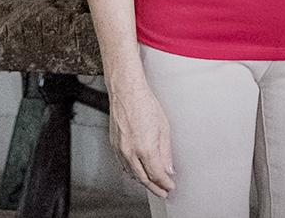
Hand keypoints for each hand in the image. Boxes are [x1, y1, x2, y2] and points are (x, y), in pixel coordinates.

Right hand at [106, 79, 175, 197]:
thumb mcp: (163, 128)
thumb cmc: (145, 104)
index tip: (170, 186)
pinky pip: (123, 165)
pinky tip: (138, 172)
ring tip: (153, 185)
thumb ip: (166, 152)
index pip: (156, 174)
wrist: (126, 92)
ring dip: (143, 182)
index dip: (165, 183)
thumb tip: (168, 168)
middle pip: (144, 178)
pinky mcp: (114, 145)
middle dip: (155, 188)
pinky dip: (132, 172)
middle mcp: (131, 152)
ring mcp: (120, 149)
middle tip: (163, 192)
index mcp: (145, 148)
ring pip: (132, 174)